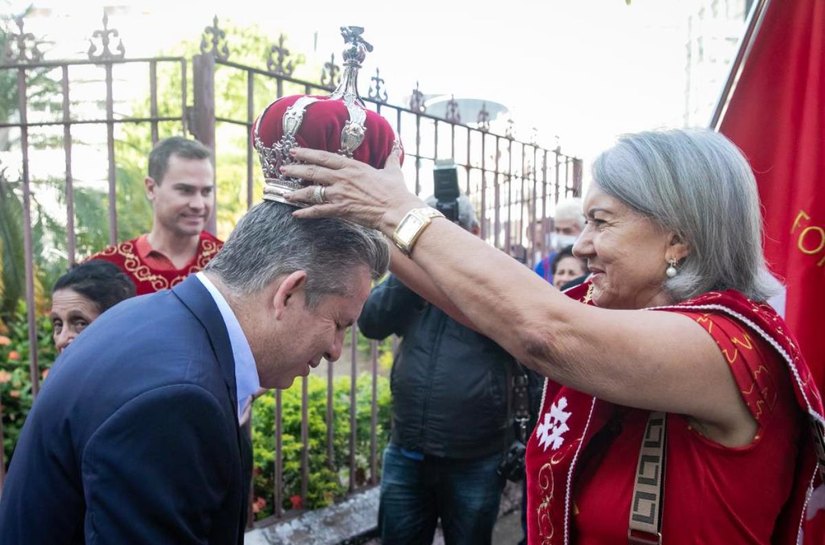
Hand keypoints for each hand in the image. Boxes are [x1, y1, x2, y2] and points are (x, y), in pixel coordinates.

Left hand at [283, 147, 423, 231]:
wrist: (397, 210)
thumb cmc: (396, 191)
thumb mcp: (393, 170)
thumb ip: (390, 157)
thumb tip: (395, 146)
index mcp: (352, 166)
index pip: (324, 157)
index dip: (307, 154)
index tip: (295, 152)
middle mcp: (342, 178)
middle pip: (312, 172)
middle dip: (295, 170)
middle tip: (283, 169)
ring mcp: (340, 194)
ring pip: (312, 191)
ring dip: (296, 193)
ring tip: (285, 193)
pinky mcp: (341, 209)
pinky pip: (318, 211)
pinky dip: (306, 212)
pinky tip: (296, 214)